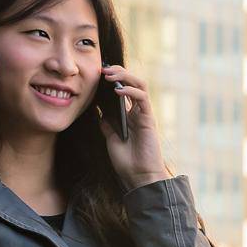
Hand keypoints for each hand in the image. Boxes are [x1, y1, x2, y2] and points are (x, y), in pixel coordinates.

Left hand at [98, 64, 168, 191]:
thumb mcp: (110, 139)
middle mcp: (137, 112)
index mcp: (129, 115)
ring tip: (109, 74)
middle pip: (131, 83)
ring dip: (125, 76)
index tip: (97, 74)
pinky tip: (118, 90)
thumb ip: (106, 124)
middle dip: (118, 72)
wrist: (138, 177)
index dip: (112, 80)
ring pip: (139, 85)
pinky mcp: (149, 118)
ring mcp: (144, 114)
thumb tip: (97, 110)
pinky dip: (130, 91)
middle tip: (103, 69)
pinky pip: (142, 98)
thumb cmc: (127, 161)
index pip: (122, 90)